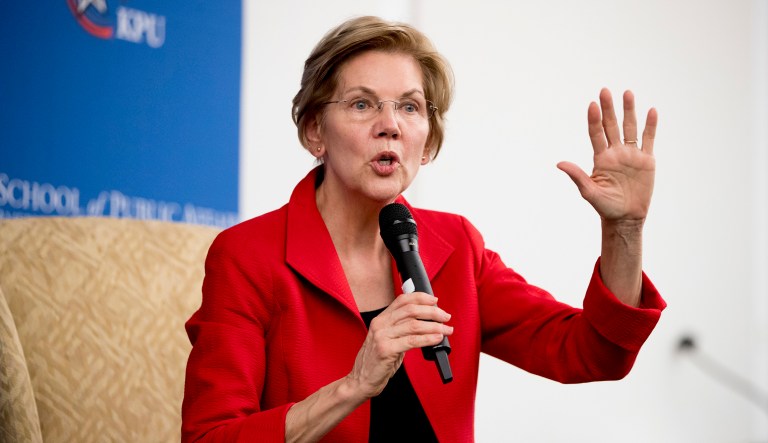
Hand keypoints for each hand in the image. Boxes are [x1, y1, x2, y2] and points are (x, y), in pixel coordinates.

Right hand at [346, 292, 452, 398]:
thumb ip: (401, 329)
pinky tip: (437, 338)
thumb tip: (425, 322)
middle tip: (446, 317)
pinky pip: (412, 341)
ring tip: (447, 329)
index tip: (435, 301)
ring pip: (414, 325)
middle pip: (411, 310)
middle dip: (432, 312)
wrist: (361, 380)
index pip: (402, 300)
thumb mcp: (387, 339)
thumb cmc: (377, 362)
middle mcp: (380, 324)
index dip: (421, 298)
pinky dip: (428, 338)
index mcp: (381, 319)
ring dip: (435, 326)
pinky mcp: (386, 350)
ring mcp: (382, 336)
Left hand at [557, 88, 657, 222]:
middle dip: (609, 109)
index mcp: (601, 158)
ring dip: (629, 111)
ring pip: (630, 128)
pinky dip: (650, 125)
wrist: (626, 218)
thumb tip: (559, 163)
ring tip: (628, 93)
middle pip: (611, 126)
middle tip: (605, 90)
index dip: (594, 120)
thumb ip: (577, 176)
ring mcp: (631, 155)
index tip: (592, 105)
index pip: (596, 134)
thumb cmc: (605, 207)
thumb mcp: (589, 192)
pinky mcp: (646, 161)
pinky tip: (651, 111)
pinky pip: (648, 139)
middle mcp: (615, 153)